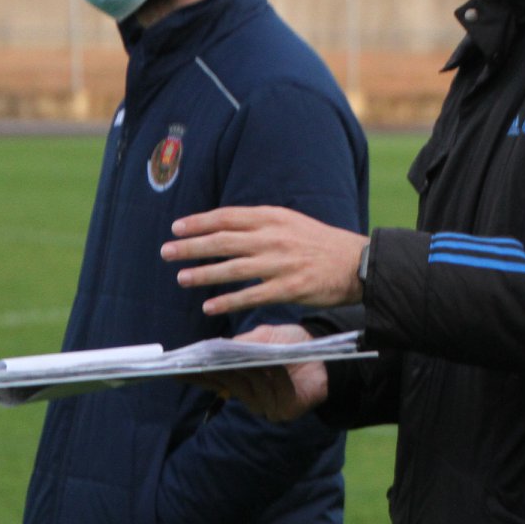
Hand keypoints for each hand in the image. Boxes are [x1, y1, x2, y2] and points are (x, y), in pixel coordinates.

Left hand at [163, 206, 367, 315]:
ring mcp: (281, 264)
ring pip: (233, 268)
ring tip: (181, 278)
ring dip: (203, 274)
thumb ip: (262, 224)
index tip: (177, 228)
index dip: (199, 222)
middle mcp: (274, 238)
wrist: (358, 263)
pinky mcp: (289, 288)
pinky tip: (209, 306)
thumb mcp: (292, 222)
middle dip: (191, 246)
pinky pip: (251, 296)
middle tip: (166, 252)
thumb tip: (227, 228)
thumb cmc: (322, 244)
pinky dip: (228, 301)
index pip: (228, 217)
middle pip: (224, 241)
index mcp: (274, 217)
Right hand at [184, 324, 328, 421]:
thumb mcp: (264, 338)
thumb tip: (217, 349)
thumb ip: (242, 344)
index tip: (176, 371)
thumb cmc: (291, 344)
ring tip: (256, 359)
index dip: (196, 376)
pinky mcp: (286, 411)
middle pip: (231, 384)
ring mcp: (268, 407)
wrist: (326, 353)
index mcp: (242, 381)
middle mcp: (251, 398)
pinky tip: (280, 368)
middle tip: (212, 360)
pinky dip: (279, 379)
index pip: (213, 381)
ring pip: (253, 389)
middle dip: (224, 371)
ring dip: (255, 372)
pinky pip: (277, 393)